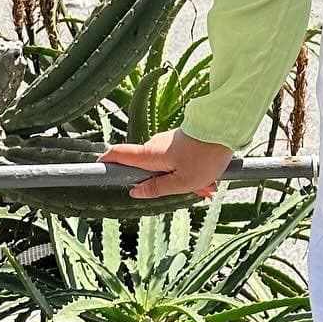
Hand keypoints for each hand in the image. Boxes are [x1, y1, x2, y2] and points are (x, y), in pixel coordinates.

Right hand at [100, 129, 233, 201]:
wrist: (225, 129)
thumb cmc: (203, 157)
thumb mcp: (181, 182)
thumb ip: (157, 188)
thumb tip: (134, 191)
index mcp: (150, 155)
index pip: (120, 154)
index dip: (106, 161)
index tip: (96, 167)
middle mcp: (155, 146)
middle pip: (148, 169)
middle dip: (165, 185)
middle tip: (191, 192)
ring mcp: (168, 142)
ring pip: (169, 168)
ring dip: (185, 180)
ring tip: (207, 186)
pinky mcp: (181, 140)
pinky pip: (181, 162)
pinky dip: (192, 172)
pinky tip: (211, 179)